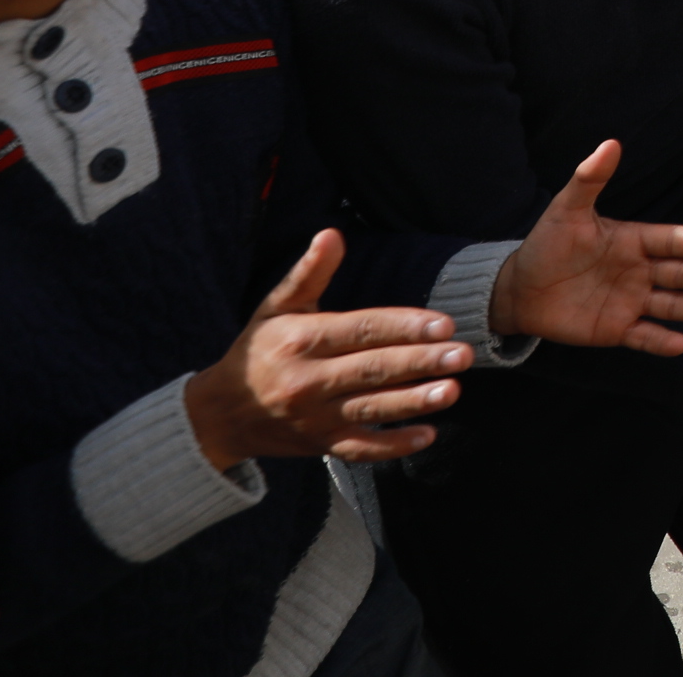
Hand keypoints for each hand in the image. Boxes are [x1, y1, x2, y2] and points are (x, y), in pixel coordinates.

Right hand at [182, 230, 468, 470]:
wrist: (219, 414)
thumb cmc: (259, 349)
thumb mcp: (276, 307)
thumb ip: (310, 272)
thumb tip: (331, 233)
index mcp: (301, 340)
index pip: (361, 330)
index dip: (403, 326)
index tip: (443, 324)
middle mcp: (308, 380)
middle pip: (372, 370)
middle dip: (420, 362)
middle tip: (463, 355)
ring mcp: (314, 417)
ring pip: (370, 410)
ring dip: (414, 403)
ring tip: (453, 391)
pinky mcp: (320, 446)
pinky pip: (359, 449)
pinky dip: (392, 446)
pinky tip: (428, 435)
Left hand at [491, 139, 682, 354]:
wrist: (520, 290)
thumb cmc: (546, 245)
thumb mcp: (566, 210)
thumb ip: (590, 179)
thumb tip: (611, 142)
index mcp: (633, 241)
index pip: (672, 241)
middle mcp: (639, 271)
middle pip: (679, 274)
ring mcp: (630, 301)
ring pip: (671, 305)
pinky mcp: (616, 329)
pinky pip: (643, 336)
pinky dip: (662, 342)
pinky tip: (682, 345)